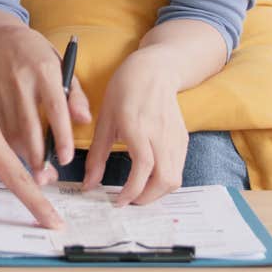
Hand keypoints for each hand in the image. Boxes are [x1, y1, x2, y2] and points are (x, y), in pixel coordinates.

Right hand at [0, 27, 90, 184]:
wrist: (5, 42)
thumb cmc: (41, 58)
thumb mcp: (64, 68)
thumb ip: (75, 96)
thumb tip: (84, 121)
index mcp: (45, 71)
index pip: (55, 108)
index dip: (61, 136)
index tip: (66, 158)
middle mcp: (21, 81)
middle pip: (29, 124)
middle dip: (37, 155)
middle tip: (47, 177)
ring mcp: (2, 90)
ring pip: (11, 130)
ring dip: (24, 154)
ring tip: (38, 171)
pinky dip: (10, 145)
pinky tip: (21, 155)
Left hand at [83, 49, 188, 206]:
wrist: (155, 71)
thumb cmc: (125, 91)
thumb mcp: (104, 120)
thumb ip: (97, 155)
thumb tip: (88, 184)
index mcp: (138, 127)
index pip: (143, 167)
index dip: (132, 190)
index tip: (118, 201)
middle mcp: (161, 134)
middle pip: (165, 179)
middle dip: (147, 198)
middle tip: (128, 201)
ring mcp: (176, 138)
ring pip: (175, 178)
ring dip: (157, 192)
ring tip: (137, 192)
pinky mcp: (183, 139)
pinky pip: (178, 168)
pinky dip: (164, 180)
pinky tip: (148, 177)